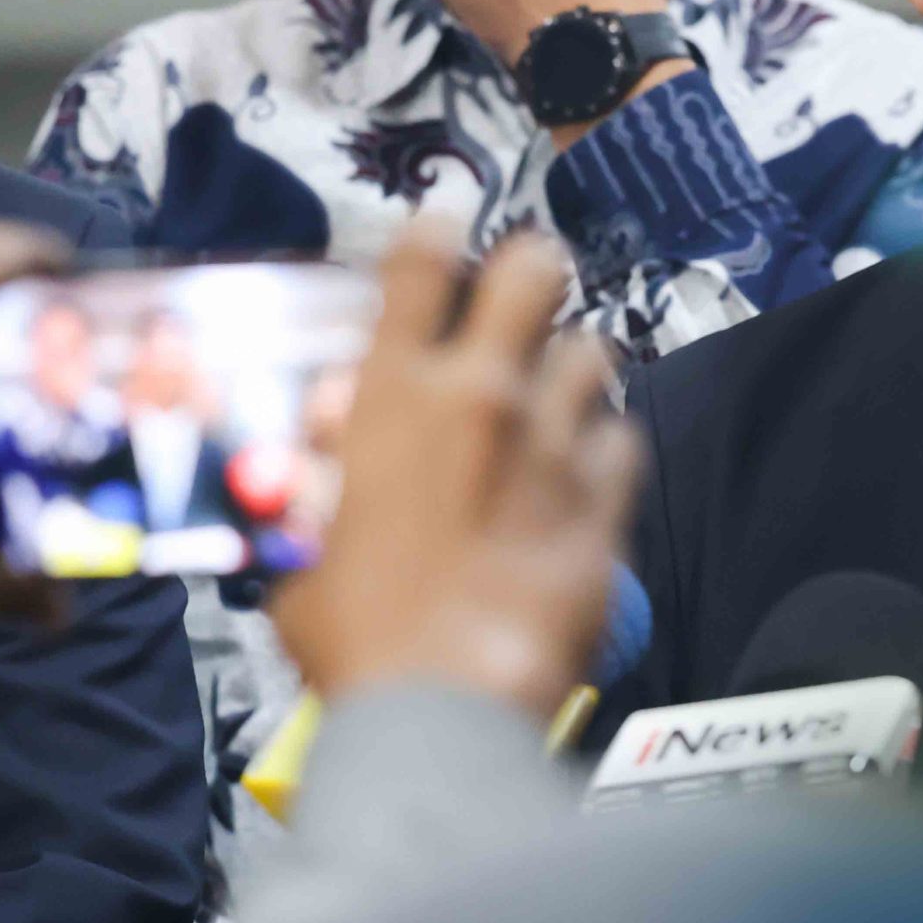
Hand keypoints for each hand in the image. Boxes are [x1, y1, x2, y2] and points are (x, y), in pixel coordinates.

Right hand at [272, 219, 642, 721]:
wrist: (442, 706)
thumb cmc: (355, 638)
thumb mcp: (300, 548)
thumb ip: (320, 483)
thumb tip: (328, 454)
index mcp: (391, 398)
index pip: (418, 268)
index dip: (435, 227)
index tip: (446, 215)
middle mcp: (479, 398)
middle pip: (531, 272)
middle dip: (532, 266)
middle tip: (527, 282)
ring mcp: (551, 442)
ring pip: (592, 352)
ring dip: (575, 364)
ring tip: (561, 386)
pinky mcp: (604, 499)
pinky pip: (623, 440)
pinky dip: (606, 447)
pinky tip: (590, 468)